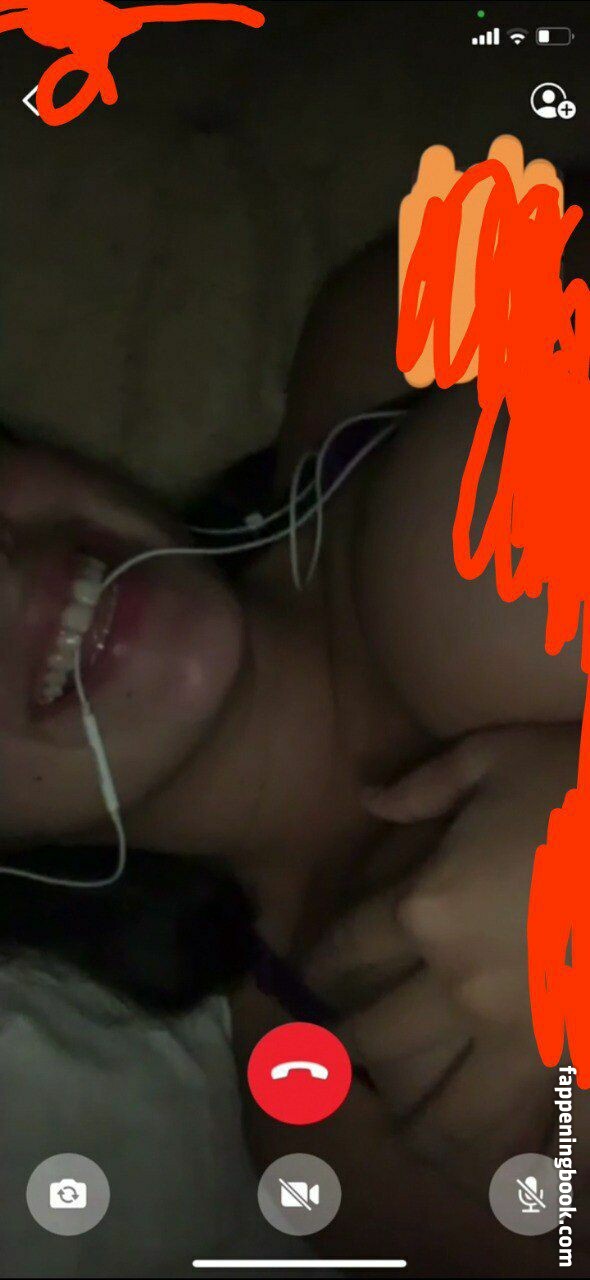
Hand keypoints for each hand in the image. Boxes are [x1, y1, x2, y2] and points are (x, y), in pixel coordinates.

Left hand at [304, 725, 581, 1186]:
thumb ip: (422, 785)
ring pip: (444, 1110)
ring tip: (402, 1129)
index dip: (318, 967)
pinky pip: (524, 1123)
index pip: (347, 952)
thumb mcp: (492, 756)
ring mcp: (523, 1030)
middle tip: (334, 1054)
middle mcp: (462, 981)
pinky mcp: (573, 1054)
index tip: (308, 979)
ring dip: (413, 1124)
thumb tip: (368, 798)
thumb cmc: (580, 779)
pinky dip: (497, 1148)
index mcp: (430, 906)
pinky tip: (486, 1158)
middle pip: (376, 1037)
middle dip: (345, 1046)